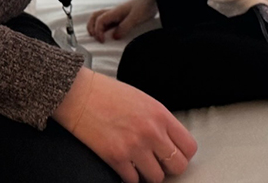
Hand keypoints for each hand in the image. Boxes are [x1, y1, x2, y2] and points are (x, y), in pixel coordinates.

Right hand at [53, 68, 196, 182]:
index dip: (182, 154)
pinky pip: (133, 180)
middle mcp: (151, 131)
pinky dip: (130, 176)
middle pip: (177, 166)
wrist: (78, 94)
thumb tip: (169, 142)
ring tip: (139, 164)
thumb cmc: (107, 94)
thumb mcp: (143, 100)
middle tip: (157, 163)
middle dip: (168, 167)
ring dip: (148, 173)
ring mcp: (134, 146)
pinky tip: (124, 165)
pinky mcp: (116, 158)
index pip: (189, 147)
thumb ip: (159, 121)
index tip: (174, 155)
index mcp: (160, 114)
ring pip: (156, 178)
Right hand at [88, 0, 157, 42]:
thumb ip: (125, 27)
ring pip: (100, 18)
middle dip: (91, 27)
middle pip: (95, 16)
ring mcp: (116, 14)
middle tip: (94, 38)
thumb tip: (114, 37)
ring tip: (97, 36)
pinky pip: (107, 21)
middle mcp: (113, 12)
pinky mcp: (120, 16)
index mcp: (115, 12)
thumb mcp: (135, 18)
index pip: (99, 20)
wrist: (151, 0)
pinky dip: (103, 27)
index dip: (98, 31)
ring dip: (95, 26)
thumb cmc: (144, 6)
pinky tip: (108, 33)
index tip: (103, 41)